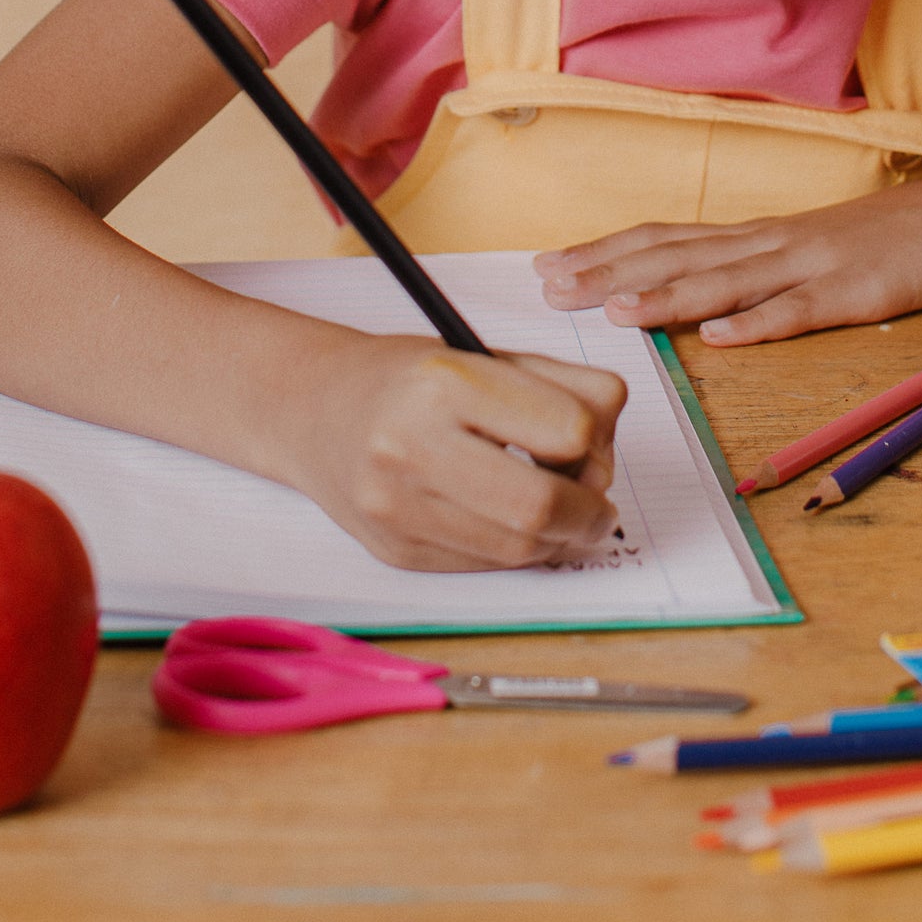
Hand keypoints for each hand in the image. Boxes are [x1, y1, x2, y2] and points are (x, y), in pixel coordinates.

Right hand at [281, 326, 626, 573]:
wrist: (314, 410)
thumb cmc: (413, 377)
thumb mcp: (487, 355)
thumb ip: (561, 389)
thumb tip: (607, 454)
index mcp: (446, 379)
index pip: (567, 429)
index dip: (598, 442)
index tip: (595, 444)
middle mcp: (412, 444)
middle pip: (542, 505)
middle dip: (589, 511)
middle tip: (597, 504)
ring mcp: (398, 506)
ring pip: (520, 549)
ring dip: (560, 538)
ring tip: (557, 509)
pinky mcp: (395, 552)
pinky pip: (486, 566)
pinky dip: (517, 550)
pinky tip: (509, 521)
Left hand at [534, 182, 921, 345]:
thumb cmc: (885, 244)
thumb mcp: (806, 252)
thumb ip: (753, 271)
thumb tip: (696, 304)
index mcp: (756, 237)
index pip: (665, 240)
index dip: (605, 252)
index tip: (550, 265)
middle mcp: (770, 243)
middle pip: (678, 256)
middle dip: (609, 271)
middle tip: (550, 287)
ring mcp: (810, 265)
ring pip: (727, 281)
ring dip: (668, 297)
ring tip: (617, 312)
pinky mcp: (852, 293)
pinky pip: (800, 311)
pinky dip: (760, 324)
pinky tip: (723, 338)